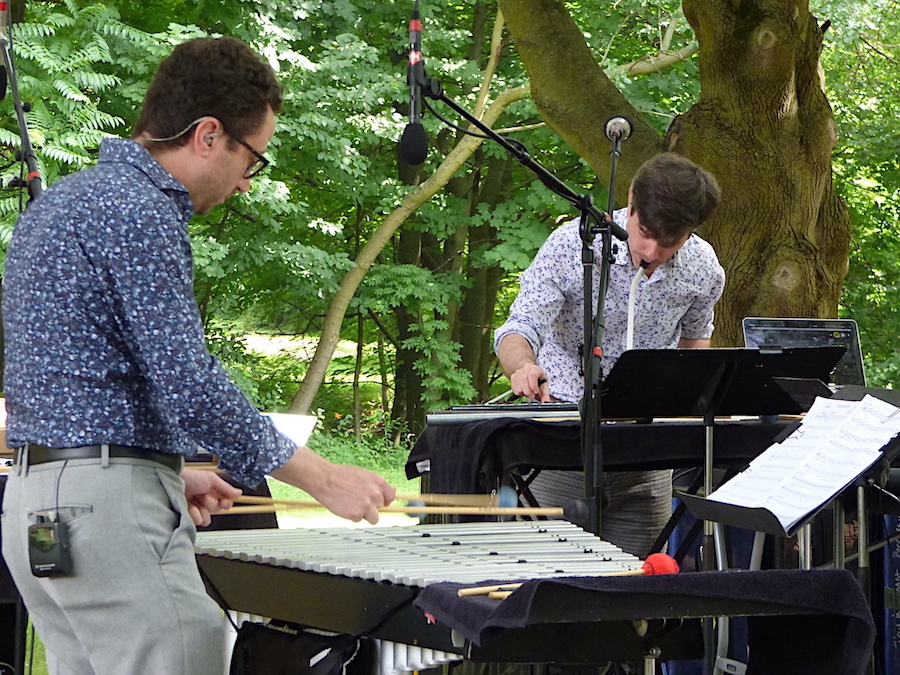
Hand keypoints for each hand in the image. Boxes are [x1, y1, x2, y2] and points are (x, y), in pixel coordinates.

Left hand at [181, 468, 242, 526]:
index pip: (223, 503)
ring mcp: (194, 509)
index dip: (225, 503)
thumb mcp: (211, 479)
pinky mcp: (186, 517)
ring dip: (202, 510)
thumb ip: (226, 488)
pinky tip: (189, 508)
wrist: (172, 482)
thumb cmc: (190, 478)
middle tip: (203, 495)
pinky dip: (193, 515)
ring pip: (207, 518)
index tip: (224, 502)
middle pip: (216, 511)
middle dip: (211, 503)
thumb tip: (239, 493)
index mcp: (210, 492)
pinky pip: (197, 522)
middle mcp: (203, 501)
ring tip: (194, 502)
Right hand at [270, 447, 395, 524]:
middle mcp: (375, 494)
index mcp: (378, 482)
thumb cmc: (341, 475)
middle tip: (358, 499)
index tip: (379, 502)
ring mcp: (367, 505)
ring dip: (365, 514)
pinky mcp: (356, 514)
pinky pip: (358, 520)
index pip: (391, 496)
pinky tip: (345, 506)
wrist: (325, 479)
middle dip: (371, 506)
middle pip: (381, 508)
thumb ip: (377, 485)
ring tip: (352, 505)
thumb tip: (393, 491)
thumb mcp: (364, 475)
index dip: (385, 500)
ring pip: (374, 518)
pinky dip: (352, 516)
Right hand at [510, 363, 549, 401]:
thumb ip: (545, 394)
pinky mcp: (513, 377)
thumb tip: (546, 402)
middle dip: (528, 391)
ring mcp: (518, 373)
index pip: (532, 375)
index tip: (536, 392)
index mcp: (535, 369)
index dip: (533, 385)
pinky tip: (524, 390)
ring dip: (524, 393)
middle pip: (524, 380)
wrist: (529, 373)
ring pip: (518, 386)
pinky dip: (519, 393)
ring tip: (528, 392)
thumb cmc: (538, 379)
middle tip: (532, 396)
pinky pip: (514, 389)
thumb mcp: (544, 384)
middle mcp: (526, 369)